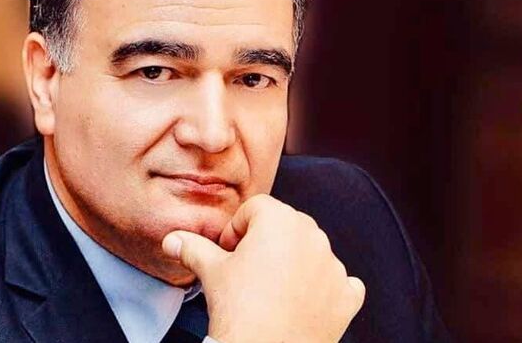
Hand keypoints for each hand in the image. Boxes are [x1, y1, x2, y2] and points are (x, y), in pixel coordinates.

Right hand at [162, 194, 364, 342]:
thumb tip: (174, 239)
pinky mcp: (347, 295)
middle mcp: (313, 237)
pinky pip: (338, 282)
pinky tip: (301, 302)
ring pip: (310, 252)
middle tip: (246, 270)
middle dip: (265, 243)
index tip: (228, 251)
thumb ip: (193, 247)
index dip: (236, 229)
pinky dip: (322, 289)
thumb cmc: (240, 312)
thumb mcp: (211, 272)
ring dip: (293, 264)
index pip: (255, 208)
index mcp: (280, 221)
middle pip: (285, 225)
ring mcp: (334, 266)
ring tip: (270, 290)